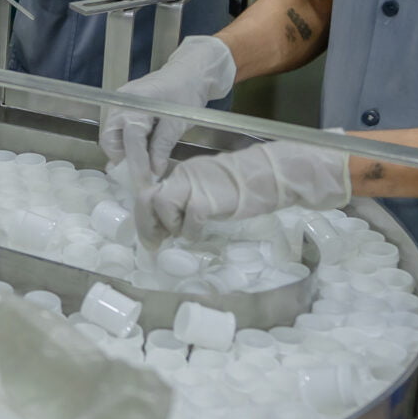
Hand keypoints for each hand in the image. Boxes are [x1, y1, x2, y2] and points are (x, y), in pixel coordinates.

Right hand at [101, 37, 236, 179]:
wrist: (189, 72)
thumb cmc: (186, 94)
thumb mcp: (178, 123)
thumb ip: (162, 147)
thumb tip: (153, 171)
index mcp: (135, 106)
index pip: (131, 143)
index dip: (137, 166)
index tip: (144, 185)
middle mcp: (120, 105)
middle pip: (110, 141)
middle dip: (123, 160)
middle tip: (142, 173)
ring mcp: (118, 104)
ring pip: (111, 137)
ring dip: (125, 152)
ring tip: (144, 162)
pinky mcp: (122, 107)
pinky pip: (117, 130)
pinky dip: (127, 143)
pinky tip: (142, 150)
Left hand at [137, 139, 351, 238]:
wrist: (271, 175)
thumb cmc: (245, 187)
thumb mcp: (211, 191)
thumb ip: (190, 201)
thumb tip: (174, 224)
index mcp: (182, 174)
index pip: (151, 193)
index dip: (145, 217)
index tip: (152, 236)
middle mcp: (183, 175)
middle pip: (147, 198)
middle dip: (146, 225)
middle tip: (154, 245)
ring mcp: (194, 185)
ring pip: (161, 204)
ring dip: (169, 225)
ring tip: (183, 234)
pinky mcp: (208, 198)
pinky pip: (189, 218)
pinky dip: (191, 231)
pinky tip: (200, 234)